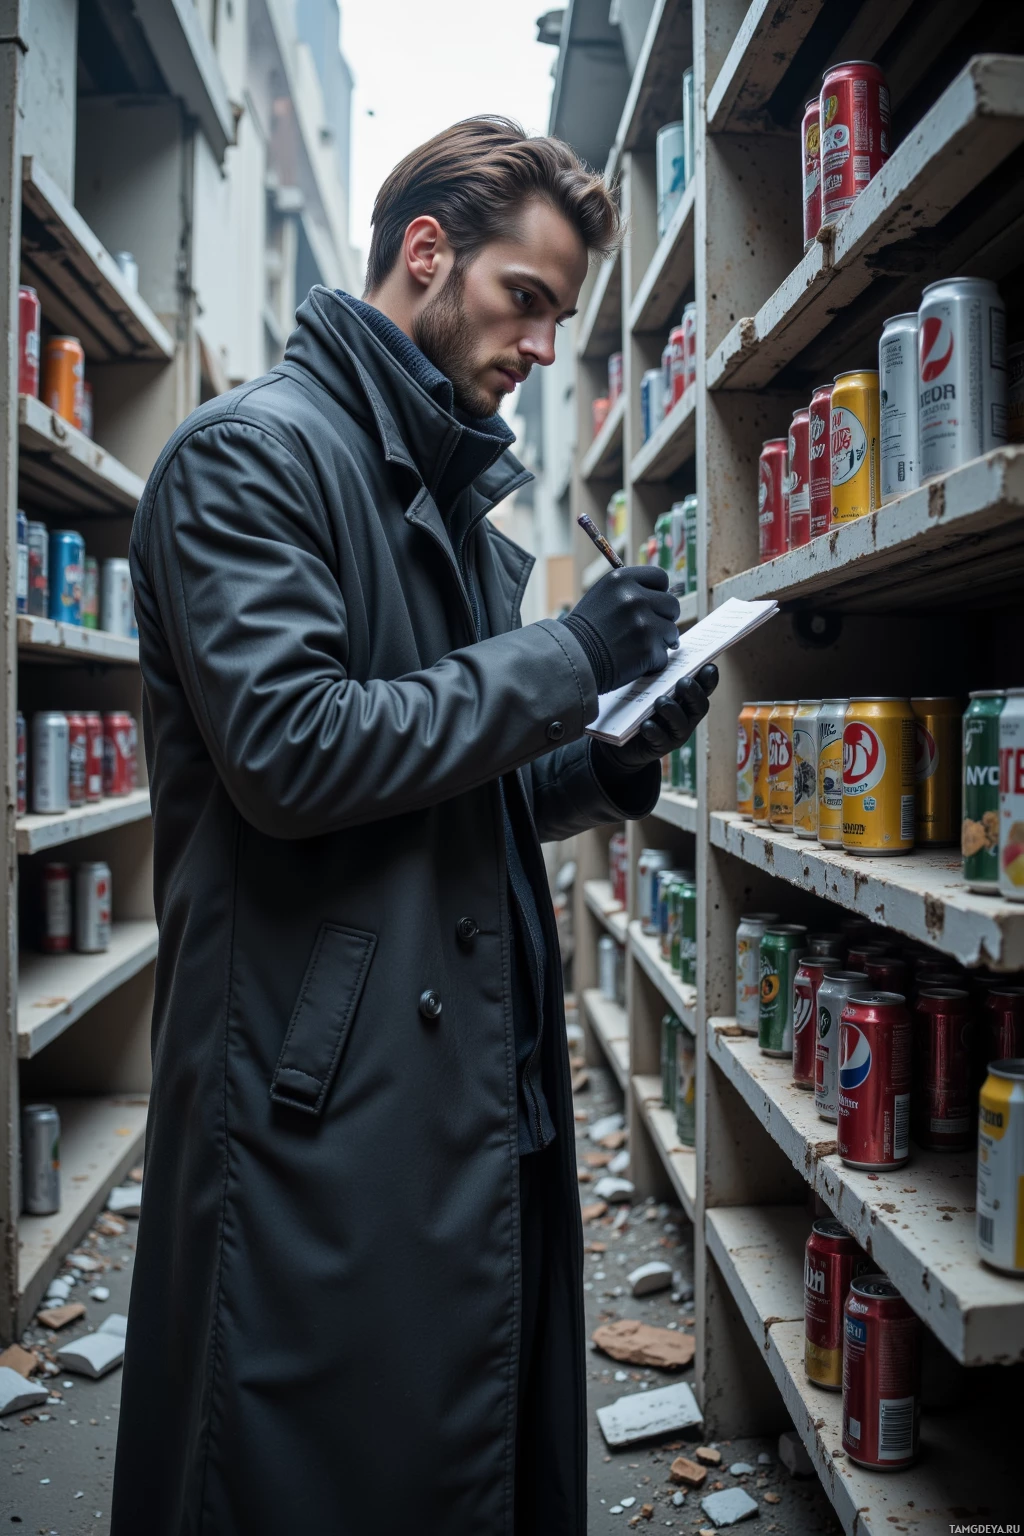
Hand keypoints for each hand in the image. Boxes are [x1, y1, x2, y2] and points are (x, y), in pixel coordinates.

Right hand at [560, 565, 679, 694]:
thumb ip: (629, 591)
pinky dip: (652, 662)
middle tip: (647, 630)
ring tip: (637, 647)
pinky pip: (663, 655)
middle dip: (663, 618)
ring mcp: (643, 623)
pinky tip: (633, 660)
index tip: (654, 604)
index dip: (659, 592)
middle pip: (672, 604)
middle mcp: (634, 597)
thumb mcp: (601, 596)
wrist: (570, 658)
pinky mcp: (648, 648)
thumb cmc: (583, 631)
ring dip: (659, 642)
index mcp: (621, 579)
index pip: (660, 577)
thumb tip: (660, 596)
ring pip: (671, 631)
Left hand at [596, 663, 718, 772]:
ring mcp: (674, 733)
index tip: (708, 667)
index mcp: (687, 698)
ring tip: (660, 702)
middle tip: (683, 683)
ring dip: (673, 711)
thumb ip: (659, 672)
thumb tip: (660, 646)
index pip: (705, 687)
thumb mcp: (649, 687)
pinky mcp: (659, 747)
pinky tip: (646, 724)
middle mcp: (686, 716)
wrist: (622, 741)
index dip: (709, 679)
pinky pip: (660, 740)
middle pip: (700, 706)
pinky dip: (654, 731)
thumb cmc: (639, 706)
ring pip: (681, 724)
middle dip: (694, 693)